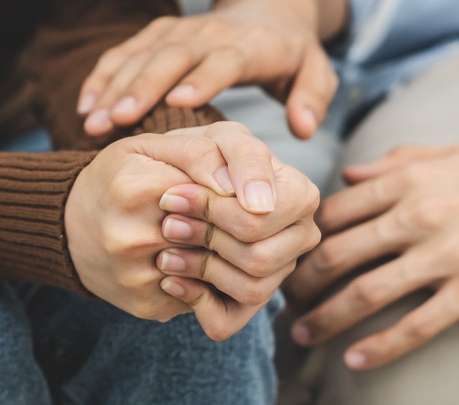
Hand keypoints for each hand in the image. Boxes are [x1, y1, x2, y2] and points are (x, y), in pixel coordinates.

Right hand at [65, 122, 282, 324]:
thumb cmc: (123, 175)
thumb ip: (200, 153)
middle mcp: (129, 238)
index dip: (234, 191)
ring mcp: (136, 277)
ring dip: (225, 251)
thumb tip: (236, 188)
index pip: (214, 194)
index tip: (240, 189)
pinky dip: (210, 276)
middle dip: (234, 223)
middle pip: (216, 234)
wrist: (70, 225)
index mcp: (134, 189)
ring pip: (213, 266)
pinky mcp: (147, 304)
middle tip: (241, 214)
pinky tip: (200, 258)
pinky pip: (202, 293)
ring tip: (221, 234)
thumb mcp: (153, 146)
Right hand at [77, 0, 344, 139]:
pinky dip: (104, 75)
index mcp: (251, 46)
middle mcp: (212, 34)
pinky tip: (85, 104)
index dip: (203, 78)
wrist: (268, 10)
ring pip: (143, 54)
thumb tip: (303, 128)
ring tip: (91, 120)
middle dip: (143, 87)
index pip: (225, 59)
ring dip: (115, 86)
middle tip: (116, 120)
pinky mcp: (161, 32)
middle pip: (173, 56)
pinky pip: (127, 50)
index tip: (178, 103)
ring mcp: (181, 30)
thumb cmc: (291, 53)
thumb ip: (313, 98)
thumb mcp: (316, 71)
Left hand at [155, 155, 319, 339]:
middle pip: (260, 256)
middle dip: (206, 240)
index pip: (262, 217)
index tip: (170, 197)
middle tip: (166, 224)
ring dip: (200, 271)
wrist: (158, 191)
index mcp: (300, 193)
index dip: (212, 209)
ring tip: (165, 252)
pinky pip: (228, 319)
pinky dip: (195, 303)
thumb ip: (225, 156)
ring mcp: (279, 270)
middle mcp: (300, 235)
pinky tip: (171, 281)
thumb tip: (255, 202)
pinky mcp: (249, 301)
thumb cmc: (188, 161)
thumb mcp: (200, 140)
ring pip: (251, 288)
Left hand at [285, 129, 458, 369]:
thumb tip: (350, 175)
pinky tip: (354, 360)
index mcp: (406, 179)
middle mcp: (416, 215)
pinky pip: (415, 325)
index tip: (290, 257)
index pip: (333, 213)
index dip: (303, 239)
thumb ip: (393, 162)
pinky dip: (379, 346)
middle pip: (336, 255)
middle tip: (282, 301)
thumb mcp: (448, 152)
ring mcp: (444, 254)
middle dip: (301, 283)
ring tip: (301, 335)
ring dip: (324, 319)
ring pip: (365, 293)